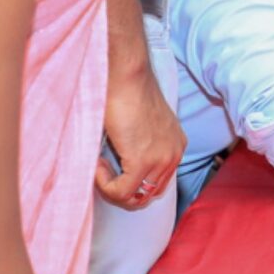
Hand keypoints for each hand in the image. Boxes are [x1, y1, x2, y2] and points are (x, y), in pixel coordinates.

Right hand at [97, 65, 184, 211]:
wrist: (125, 75)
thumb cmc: (126, 90)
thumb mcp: (138, 124)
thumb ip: (136, 145)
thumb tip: (117, 166)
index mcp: (175, 144)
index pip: (158, 182)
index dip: (133, 181)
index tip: (112, 165)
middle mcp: (174, 154)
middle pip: (150, 194)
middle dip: (124, 190)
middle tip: (104, 172)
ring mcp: (161, 159)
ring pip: (135, 197)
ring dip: (112, 188)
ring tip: (100, 165)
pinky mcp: (144, 161)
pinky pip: (122, 192)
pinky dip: (105, 184)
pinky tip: (98, 164)